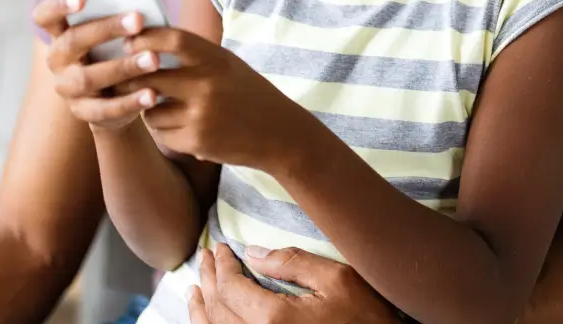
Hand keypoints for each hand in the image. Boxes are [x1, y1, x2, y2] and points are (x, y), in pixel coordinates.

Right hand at [38, 0, 160, 129]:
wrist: (114, 97)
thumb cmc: (115, 50)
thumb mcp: (112, 34)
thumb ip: (117, 18)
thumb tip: (141, 7)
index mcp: (60, 33)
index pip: (45, 16)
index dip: (58, 5)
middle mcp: (58, 59)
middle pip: (72, 42)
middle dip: (106, 29)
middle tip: (138, 20)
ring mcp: (67, 87)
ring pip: (88, 78)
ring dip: (123, 67)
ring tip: (154, 59)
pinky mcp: (83, 111)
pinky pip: (104, 109)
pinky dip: (129, 102)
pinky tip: (151, 94)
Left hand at [124, 29, 317, 168]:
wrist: (279, 134)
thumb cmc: (249, 94)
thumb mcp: (228, 65)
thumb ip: (194, 55)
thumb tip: (145, 44)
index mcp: (217, 60)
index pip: (173, 39)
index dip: (146, 37)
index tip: (130, 41)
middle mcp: (207, 84)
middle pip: (149, 75)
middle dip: (131, 77)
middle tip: (123, 78)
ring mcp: (201, 114)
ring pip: (149, 108)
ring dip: (150, 108)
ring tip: (166, 108)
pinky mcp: (196, 141)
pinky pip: (161, 133)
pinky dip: (166, 131)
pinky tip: (184, 128)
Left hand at [187, 245, 400, 323]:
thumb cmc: (367, 318)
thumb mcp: (337, 279)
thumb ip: (292, 263)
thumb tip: (253, 253)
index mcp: (273, 318)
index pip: (229, 287)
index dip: (221, 264)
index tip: (221, 247)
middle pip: (217, 309)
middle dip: (208, 280)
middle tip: (206, 258)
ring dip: (201, 308)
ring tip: (195, 289)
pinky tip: (208, 319)